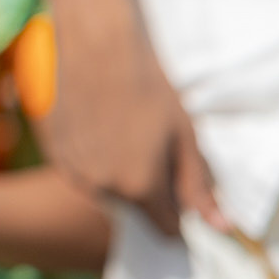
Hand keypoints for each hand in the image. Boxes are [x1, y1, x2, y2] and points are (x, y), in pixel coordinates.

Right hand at [45, 15, 223, 235]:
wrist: (99, 50)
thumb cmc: (149, 89)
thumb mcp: (185, 139)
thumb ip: (199, 188)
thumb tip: (222, 228)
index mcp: (140, 187)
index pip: (166, 228)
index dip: (179, 211)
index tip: (181, 184)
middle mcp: (102, 188)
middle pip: (136, 209)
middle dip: (148, 189)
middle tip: (153, 145)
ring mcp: (74, 171)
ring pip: (107, 191)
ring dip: (119, 175)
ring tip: (124, 132)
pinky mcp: (55, 154)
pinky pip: (83, 172)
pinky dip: (94, 160)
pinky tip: (100, 126)